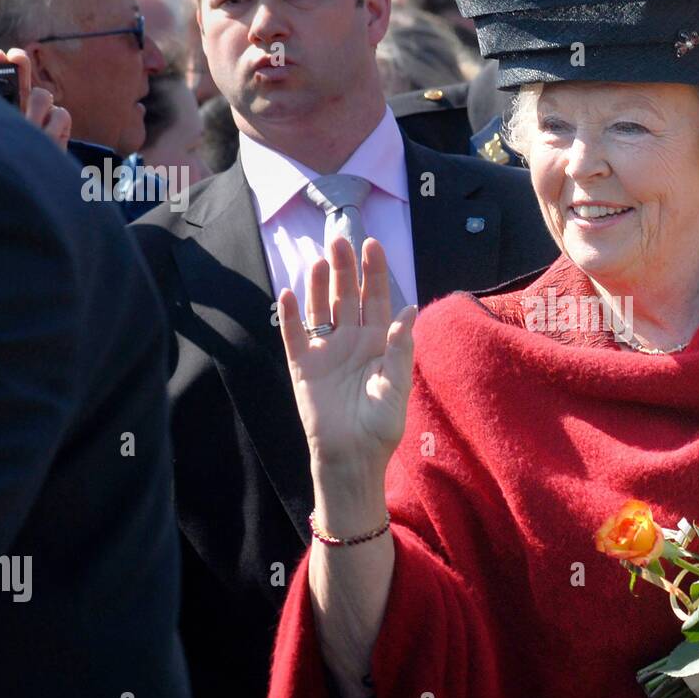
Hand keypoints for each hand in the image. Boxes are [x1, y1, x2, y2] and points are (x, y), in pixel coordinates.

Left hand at [0, 47, 70, 148]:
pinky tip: (43, 138)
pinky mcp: (57, 135)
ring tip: (26, 126)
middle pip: (22, 77)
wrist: (8, 194)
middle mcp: (14, 110)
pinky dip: (53, 124)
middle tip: (15, 58)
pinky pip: (61, 114)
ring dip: (34, 107)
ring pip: (42, 95)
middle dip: (20, 65)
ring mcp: (37, 122)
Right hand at [278, 236, 417, 481]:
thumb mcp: (397, 387)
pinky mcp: (303, 366)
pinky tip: (289, 293)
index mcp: (378, 343)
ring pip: (321, 308)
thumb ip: (400, 349)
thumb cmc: (381, 426)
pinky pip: (294, 335)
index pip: (377, 299)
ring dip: (319, 285)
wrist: (352, 458)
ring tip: (319, 260)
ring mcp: (326, 351)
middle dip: (345, 268)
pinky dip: (291, 315)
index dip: (375, 272)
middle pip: (347, 296)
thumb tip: (410, 309)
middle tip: (341, 239)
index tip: (373, 245)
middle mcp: (352, 341)